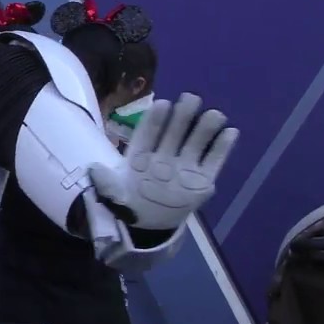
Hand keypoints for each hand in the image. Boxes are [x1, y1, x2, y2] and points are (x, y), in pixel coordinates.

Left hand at [89, 93, 237, 230]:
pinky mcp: (202, 181)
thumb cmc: (129, 202)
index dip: (155, 120)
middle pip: (175, 132)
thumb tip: (92, 168)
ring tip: (214, 114)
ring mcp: (185, 167)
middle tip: (190, 98)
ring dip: (205, 128)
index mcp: (142, 156)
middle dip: (183, 115)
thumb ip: (106, 182)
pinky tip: (230, 132)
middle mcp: (165, 156)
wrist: (148, 225)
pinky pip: (214, 162)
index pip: (149, 134)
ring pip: (197, 143)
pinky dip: (222, 148)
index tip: (162, 104)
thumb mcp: (114, 194)